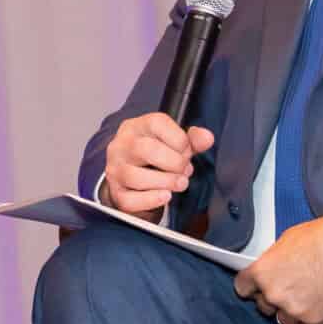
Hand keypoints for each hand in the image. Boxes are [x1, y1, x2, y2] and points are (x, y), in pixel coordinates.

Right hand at [101, 112, 215, 215]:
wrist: (135, 180)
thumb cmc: (156, 157)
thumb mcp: (175, 143)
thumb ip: (193, 139)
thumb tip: (207, 138)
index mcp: (136, 127)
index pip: (156, 123)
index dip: (179, 139)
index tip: (187, 151)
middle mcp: (120, 145)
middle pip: (146, 150)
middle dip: (174, 163)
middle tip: (185, 170)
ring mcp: (115, 170)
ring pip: (136, 177)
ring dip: (166, 182)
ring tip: (180, 183)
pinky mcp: (116, 193)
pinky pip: (130, 200)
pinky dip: (152, 200)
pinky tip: (166, 196)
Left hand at [233, 211, 322, 323]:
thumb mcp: (287, 241)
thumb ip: (273, 261)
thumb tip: (270, 270)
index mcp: (263, 273)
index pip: (243, 288)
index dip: (251, 286)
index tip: (256, 287)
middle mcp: (274, 295)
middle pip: (263, 306)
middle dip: (273, 298)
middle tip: (290, 287)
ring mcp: (295, 310)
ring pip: (284, 320)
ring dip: (291, 311)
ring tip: (307, 295)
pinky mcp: (316, 320)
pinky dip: (310, 316)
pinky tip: (320, 300)